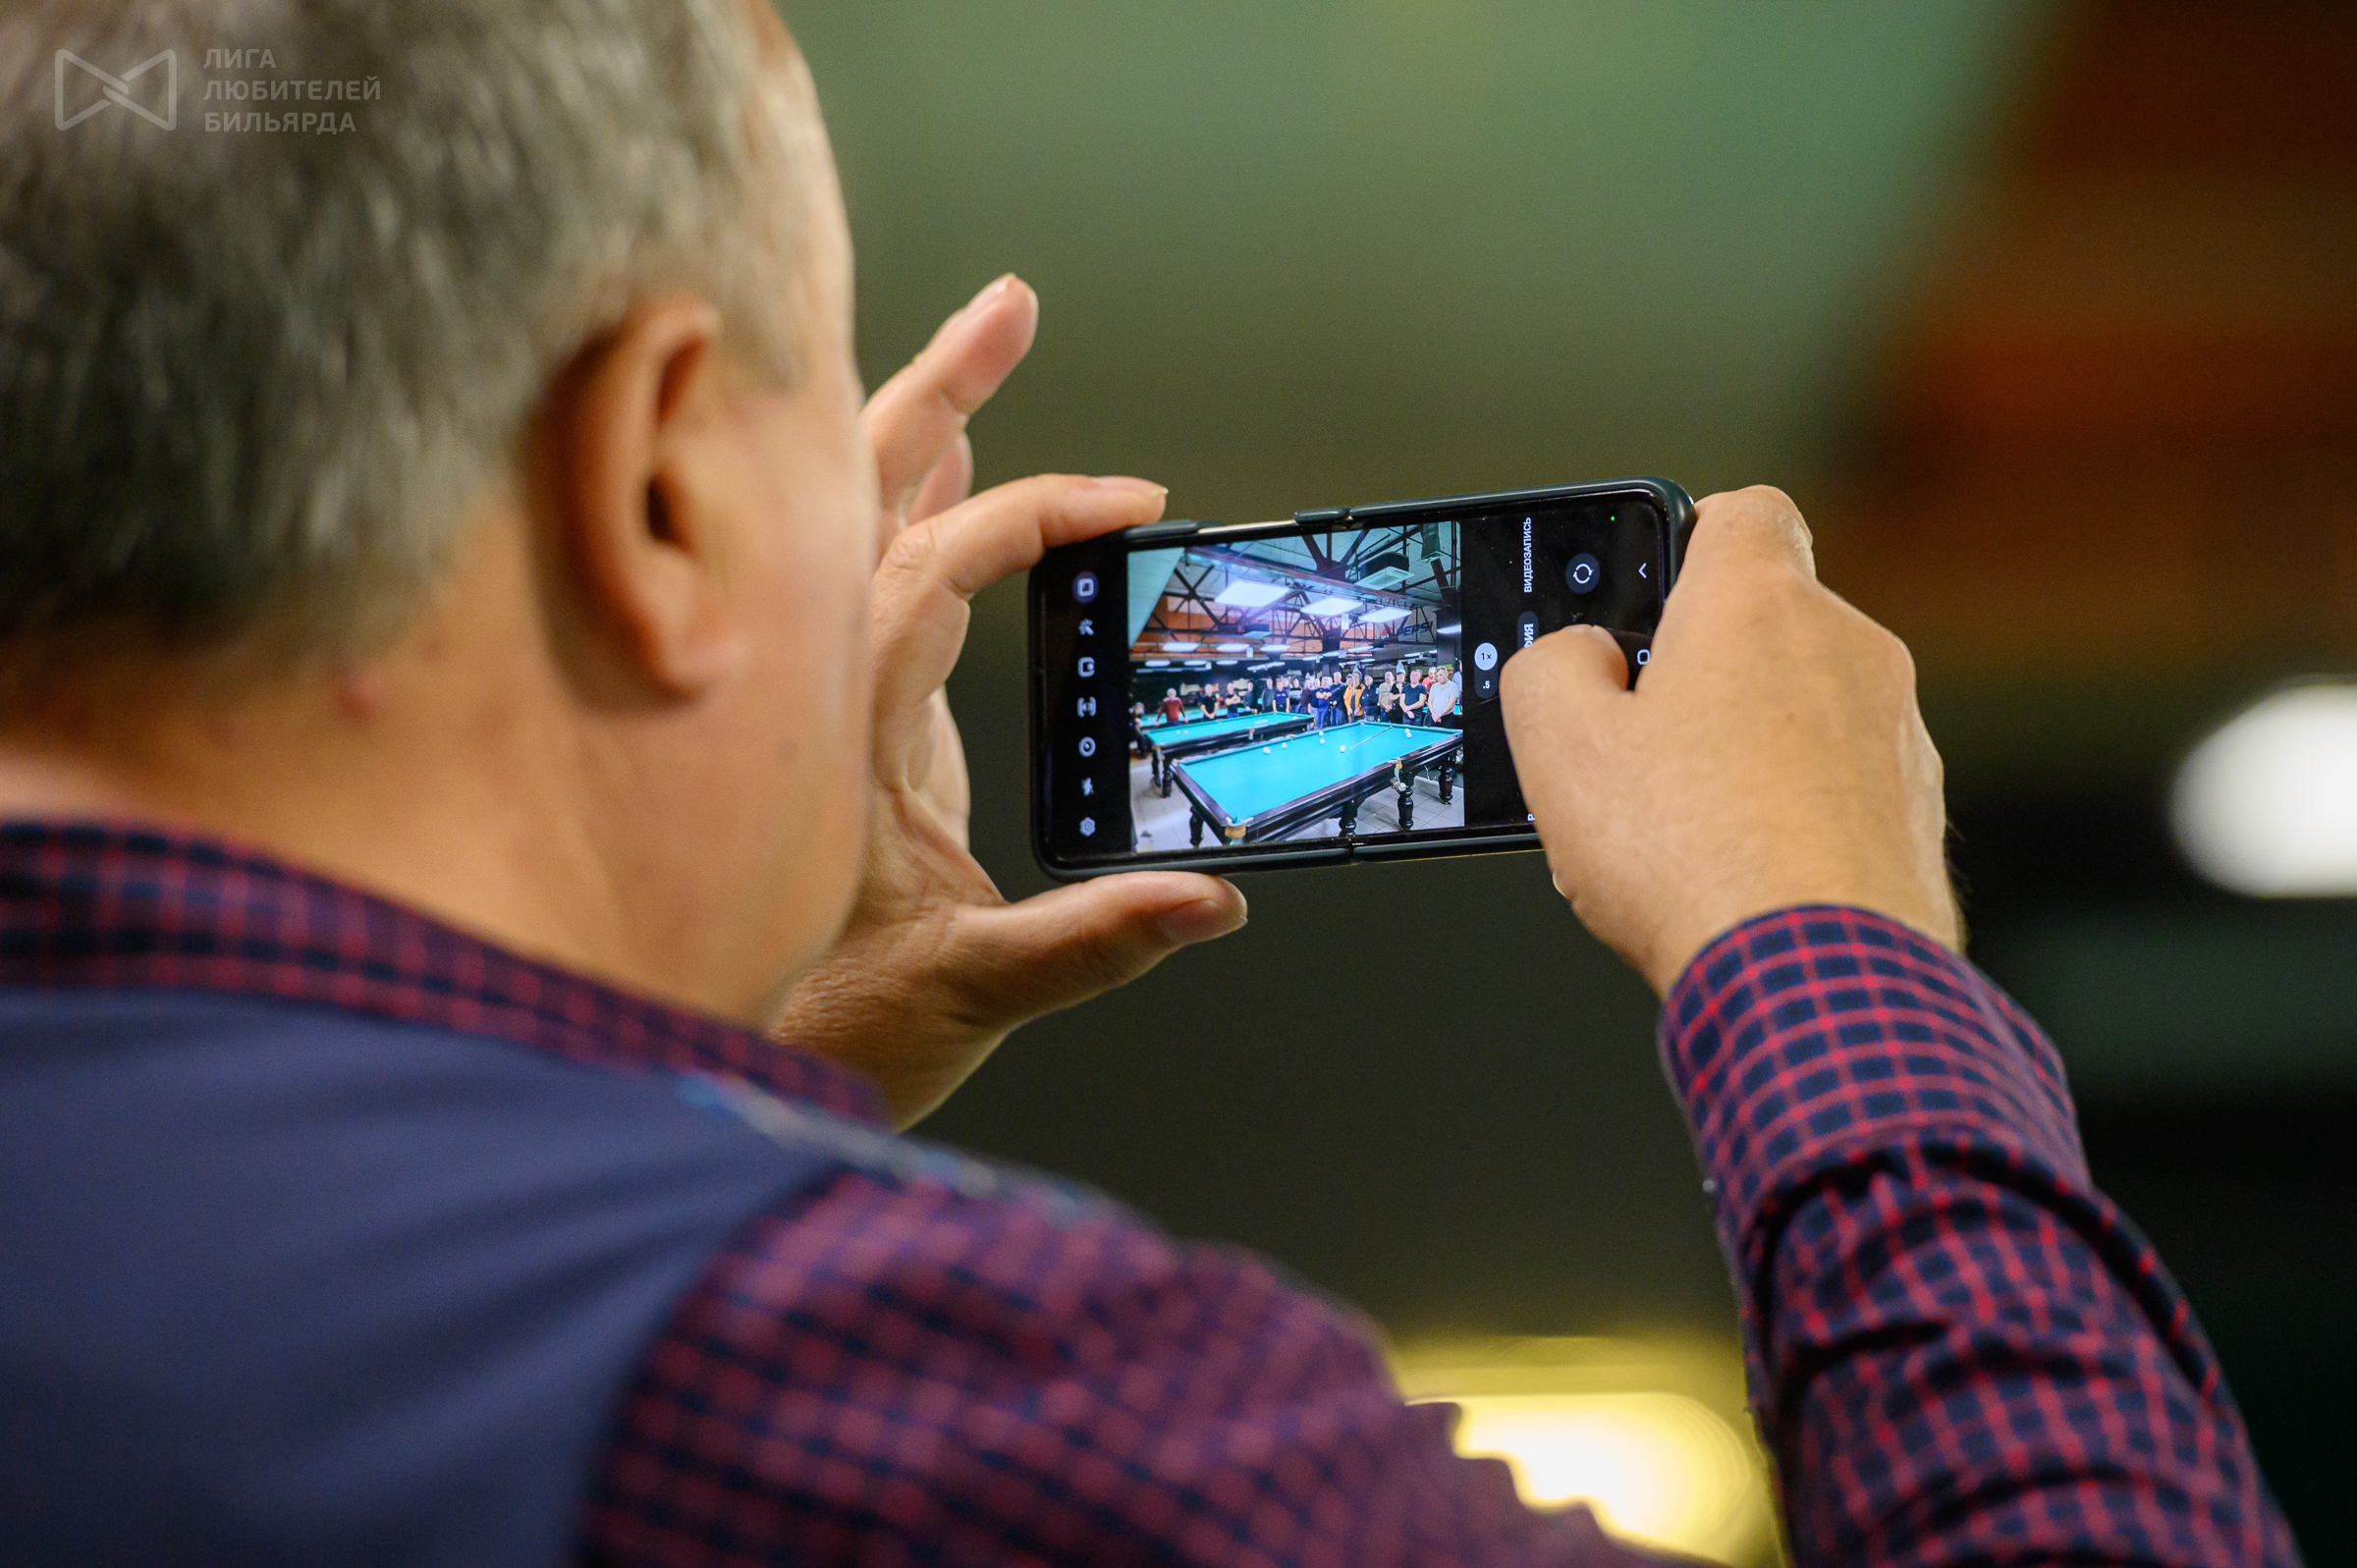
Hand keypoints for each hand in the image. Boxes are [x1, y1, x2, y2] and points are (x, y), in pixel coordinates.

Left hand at [771, 276, 1246, 1125]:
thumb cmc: (818, 1027)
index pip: (932, 572)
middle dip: (939, 392)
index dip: (1033, 519)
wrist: (722, 1061)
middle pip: (863, 500)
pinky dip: (908, 515)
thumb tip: (1204, 901)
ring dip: (916, 436)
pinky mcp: (845, 719)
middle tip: (1009, 308)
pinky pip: (868, 582)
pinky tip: (942, 480)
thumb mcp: (966, 990)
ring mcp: (824, 696)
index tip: (1130, 507)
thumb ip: (1087, 942)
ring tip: (977, 351)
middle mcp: (816, 687)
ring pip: (854, 527)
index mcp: (839, 723)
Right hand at [1500, 486, 1957, 995]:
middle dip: (1703, 669)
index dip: (1686, 537)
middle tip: (1636, 740)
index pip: (1742, 510)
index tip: (1646, 592)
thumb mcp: (1557, 746)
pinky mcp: (1916, 812)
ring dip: (1750, 746)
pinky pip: (1840, 784)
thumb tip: (1578, 659)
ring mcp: (1895, 733)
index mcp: (1757, 605)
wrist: (1817, 981)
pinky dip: (1795, 810)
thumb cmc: (1698, 860)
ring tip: (1684, 828)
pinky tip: (1742, 873)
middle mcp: (1846, 651)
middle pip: (1766, 623)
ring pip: (1806, 709)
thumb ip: (1550, 667)